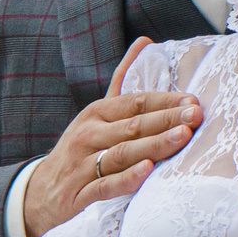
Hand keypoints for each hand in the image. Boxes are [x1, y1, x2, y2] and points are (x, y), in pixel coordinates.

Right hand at [22, 39, 200, 236]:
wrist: (40, 192)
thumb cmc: (80, 148)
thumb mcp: (97, 113)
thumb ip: (122, 78)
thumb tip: (145, 41)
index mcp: (96, 112)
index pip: (136, 103)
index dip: (165, 101)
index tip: (193, 101)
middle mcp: (88, 134)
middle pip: (133, 126)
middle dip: (167, 120)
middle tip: (196, 116)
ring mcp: (82, 164)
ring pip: (122, 153)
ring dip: (154, 145)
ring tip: (182, 138)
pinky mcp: (79, 194)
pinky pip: (105, 185)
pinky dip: (127, 179)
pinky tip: (147, 171)